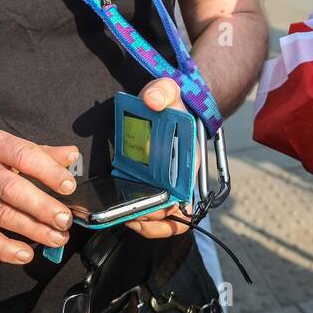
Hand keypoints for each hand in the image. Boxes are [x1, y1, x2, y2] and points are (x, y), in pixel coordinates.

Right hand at [0, 129, 79, 264]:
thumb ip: (37, 152)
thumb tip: (71, 156)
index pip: (24, 155)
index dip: (49, 171)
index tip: (69, 186)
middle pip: (13, 190)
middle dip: (42, 207)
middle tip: (65, 220)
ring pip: (1, 215)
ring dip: (32, 230)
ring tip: (56, 238)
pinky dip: (4, 248)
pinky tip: (25, 254)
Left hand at [124, 77, 192, 239]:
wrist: (164, 104)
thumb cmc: (169, 101)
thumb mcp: (167, 90)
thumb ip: (162, 91)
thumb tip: (152, 101)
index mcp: (188, 160)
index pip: (185, 194)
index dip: (168, 206)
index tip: (150, 208)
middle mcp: (180, 176)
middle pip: (171, 211)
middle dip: (152, 219)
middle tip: (131, 216)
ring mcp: (164, 182)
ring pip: (161, 216)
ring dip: (145, 222)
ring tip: (126, 219)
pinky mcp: (147, 183)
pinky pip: (148, 209)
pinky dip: (140, 217)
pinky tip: (124, 216)